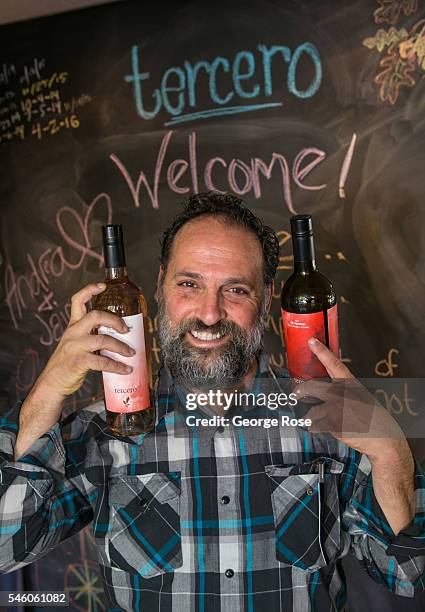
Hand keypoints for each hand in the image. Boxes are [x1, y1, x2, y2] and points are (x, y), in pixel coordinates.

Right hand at [38, 283, 134, 396]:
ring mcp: (75, 347)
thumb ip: (91, 336)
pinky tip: (125, 369)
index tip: (103, 286)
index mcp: (73, 326)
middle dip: (115, 320)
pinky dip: (117, 366)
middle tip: (126, 329)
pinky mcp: (78, 362)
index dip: (89, 290)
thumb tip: (118, 335)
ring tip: (131, 352)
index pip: (78, 301)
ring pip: (103, 340)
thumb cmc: (68, 363)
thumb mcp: (75, 343)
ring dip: (121, 346)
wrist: (52, 382)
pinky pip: (102, 362)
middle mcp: (73, 333)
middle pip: (95, 316)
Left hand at [293, 338, 409, 463]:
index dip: (322, 351)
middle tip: (296, 393)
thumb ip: (344, 389)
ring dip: (312, 417)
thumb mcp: (362, 396)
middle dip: (300, 391)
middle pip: (312, 387)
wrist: (383, 439)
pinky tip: (333, 429)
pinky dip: (319, 429)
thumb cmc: (373, 417)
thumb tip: (326, 386)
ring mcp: (336, 411)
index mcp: (350, 385)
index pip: (334, 364)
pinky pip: (317, 426)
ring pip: (312, 412)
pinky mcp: (333, 426)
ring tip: (322, 420)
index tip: (311, 341)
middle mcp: (342, 395)